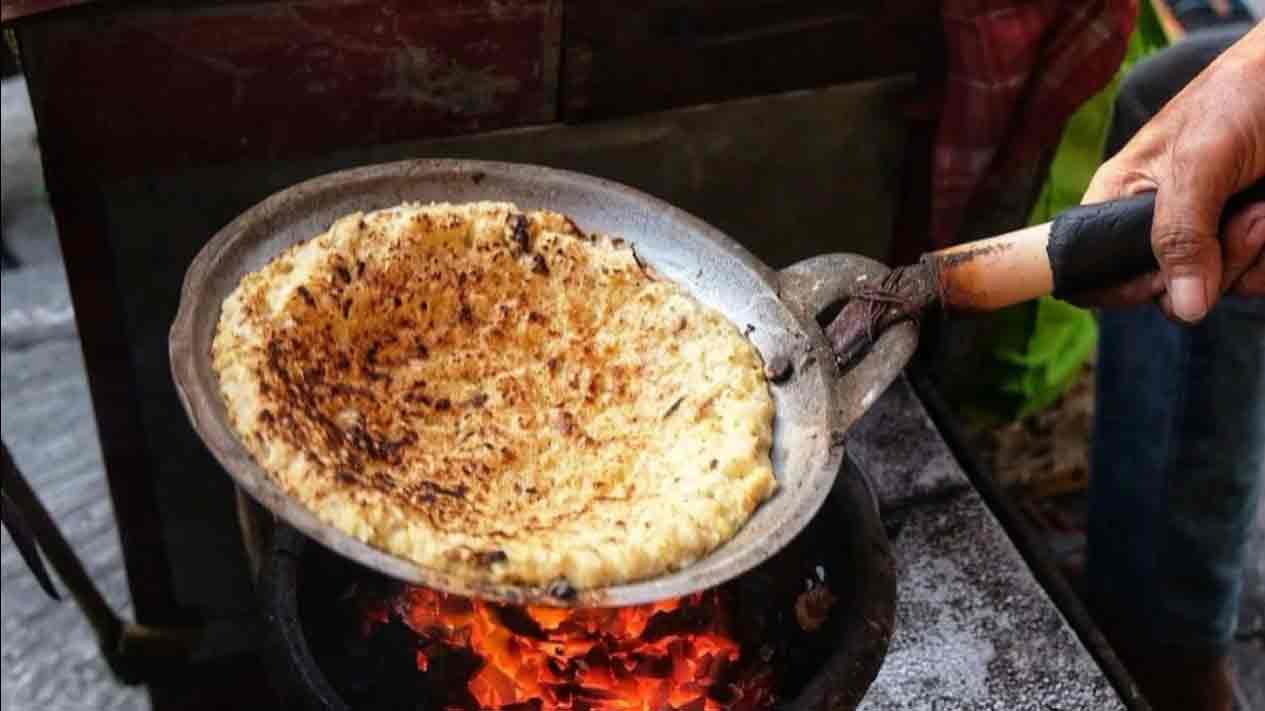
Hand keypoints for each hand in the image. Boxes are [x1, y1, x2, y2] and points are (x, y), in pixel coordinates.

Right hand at [1080, 23, 1264, 322]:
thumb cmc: (1239, 97)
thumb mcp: (1199, 161)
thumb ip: (1181, 233)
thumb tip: (1186, 309)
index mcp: (1118, 202)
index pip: (1093, 274)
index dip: (1126, 288)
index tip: (1166, 273)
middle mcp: (1157, 228)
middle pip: (1169, 293)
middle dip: (1214, 263)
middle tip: (1243, 215)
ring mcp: (1205, 237)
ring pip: (1220, 290)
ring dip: (1253, 255)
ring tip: (1261, 203)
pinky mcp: (1245, 242)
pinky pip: (1255, 280)